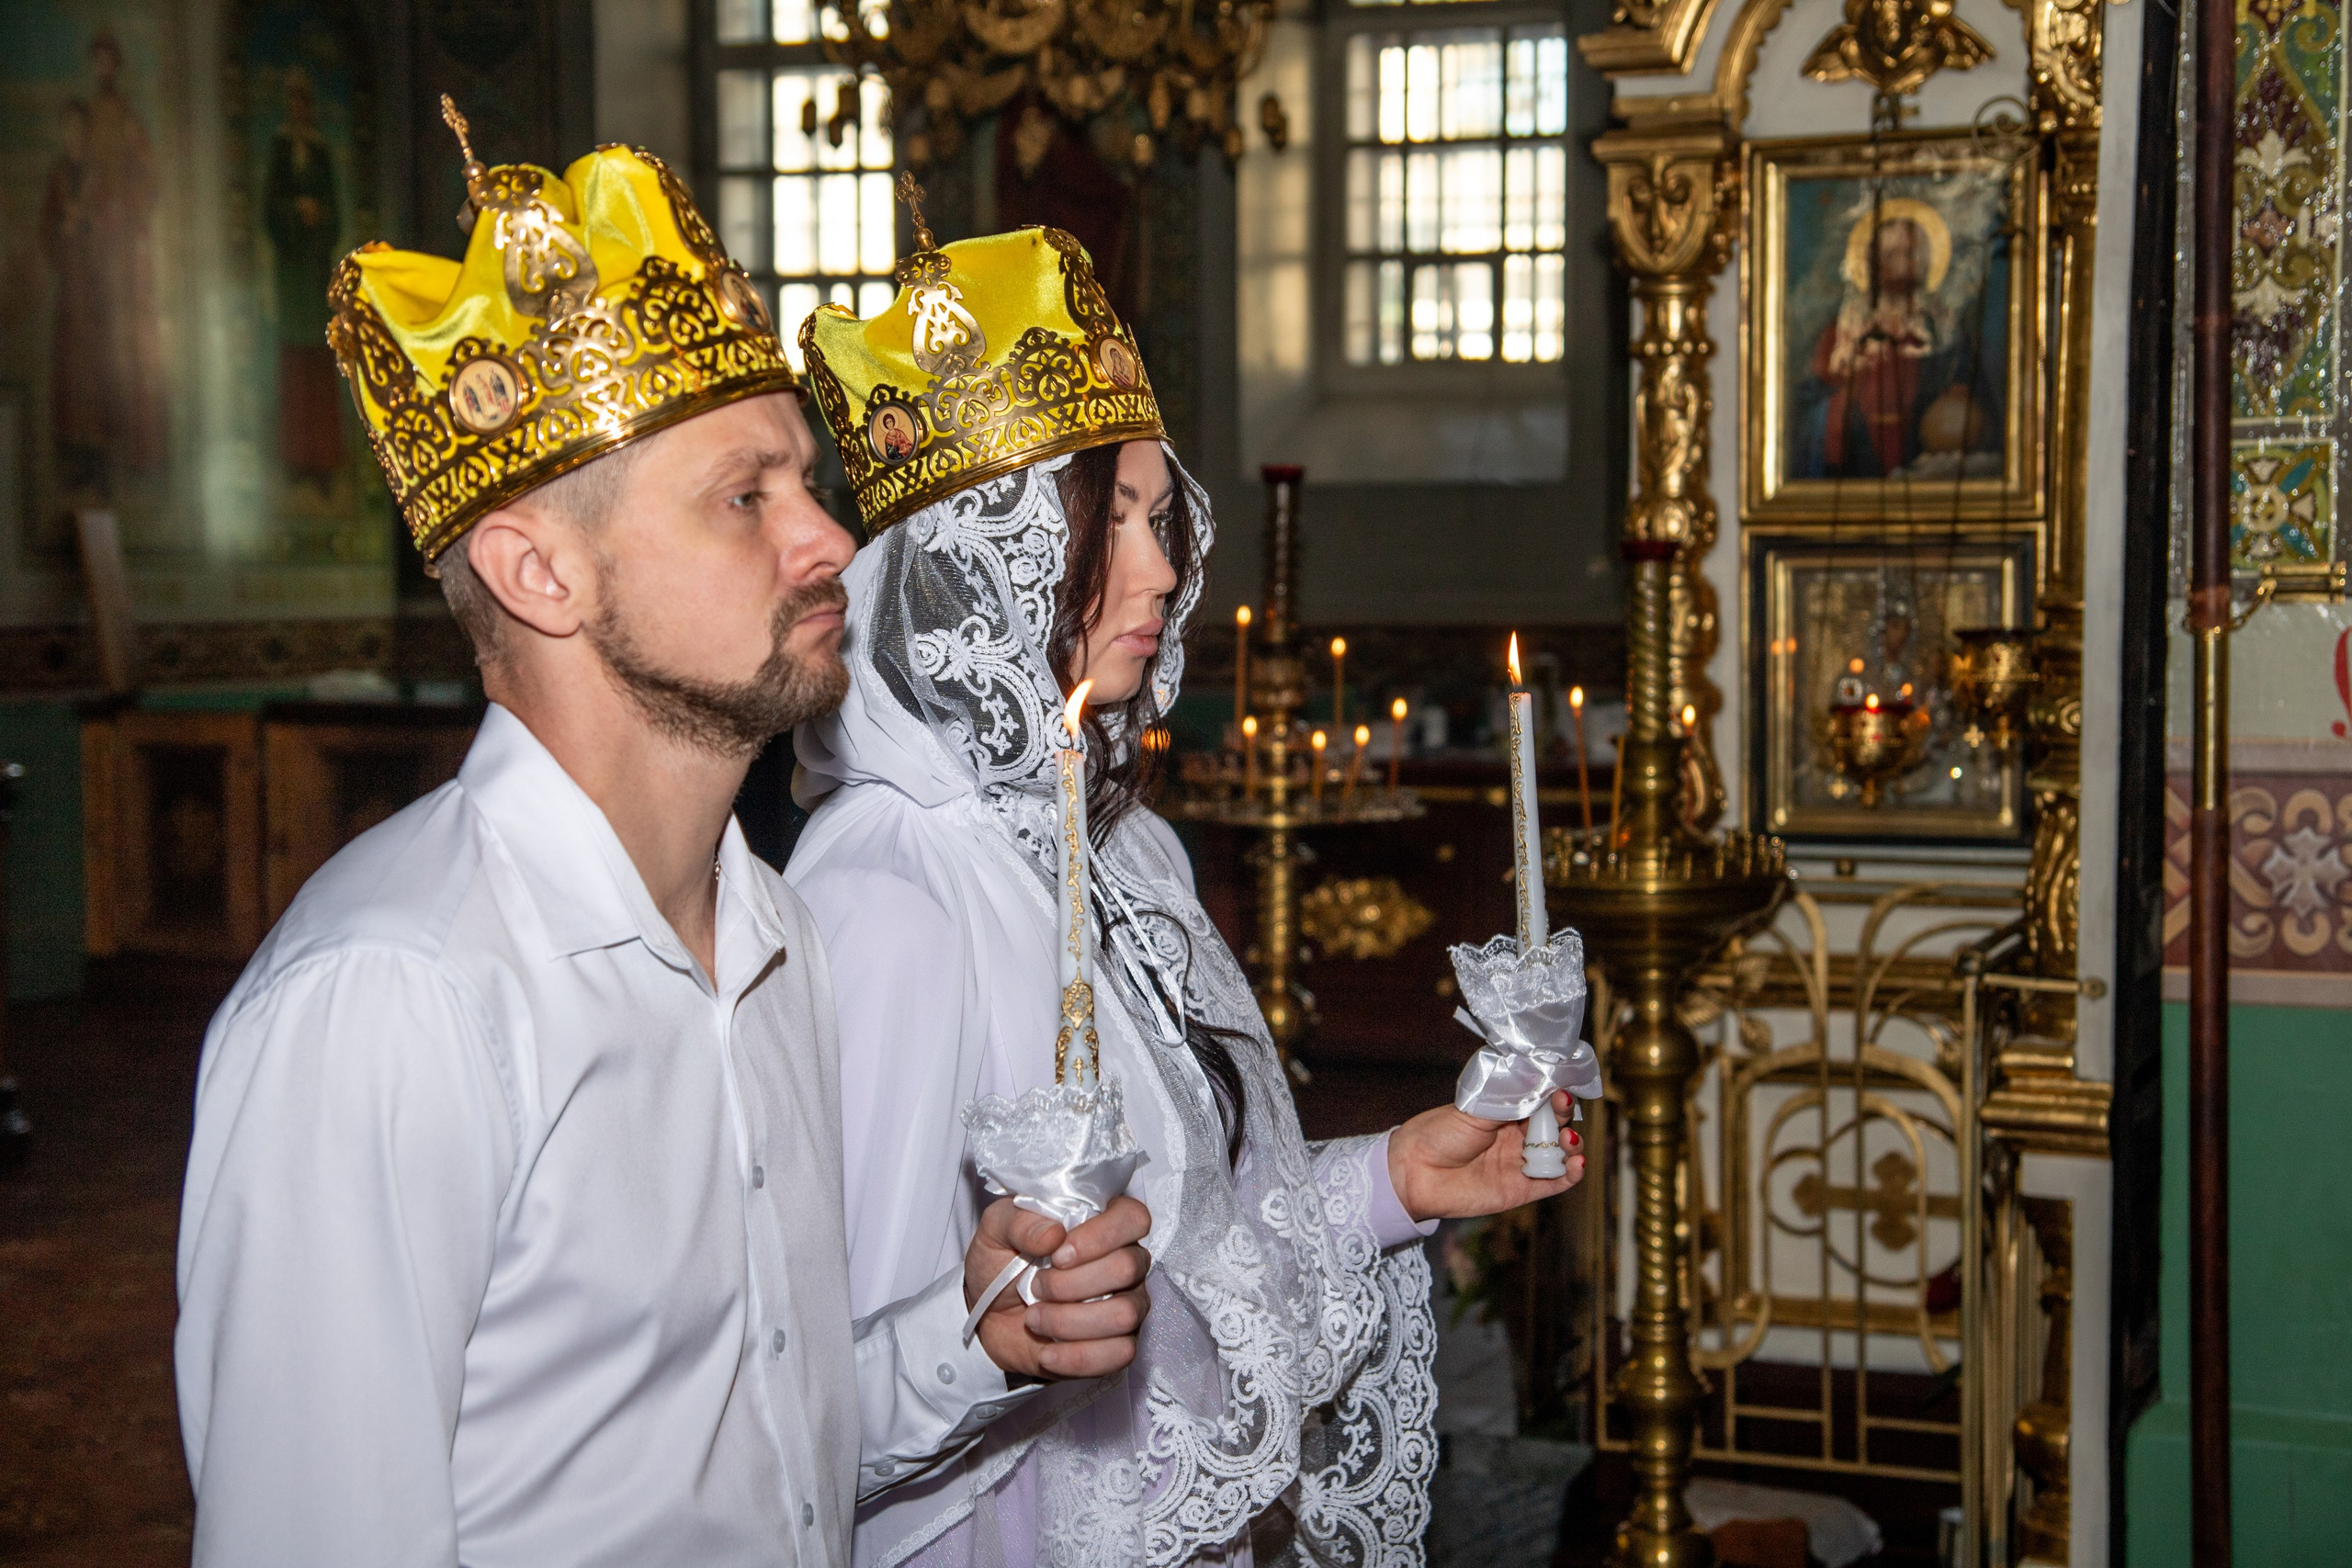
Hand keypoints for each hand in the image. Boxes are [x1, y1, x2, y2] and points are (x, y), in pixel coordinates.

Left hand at [964, 1194, 1152, 1380]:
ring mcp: (1127, 1305)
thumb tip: (1053, 1233)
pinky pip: (1119, 1354)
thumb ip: (1020, 1222)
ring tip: (1034, 1319)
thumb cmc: (1000, 1264)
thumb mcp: (996, 1230)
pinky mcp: (1119, 1345)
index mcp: (1103, 1224)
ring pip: (1125, 1314)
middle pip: (1128, 1268)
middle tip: (1036, 1286)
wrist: (988, 1318)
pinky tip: (1046, 1353)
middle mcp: (1125, 1262)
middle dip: (1071, 1283)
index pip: (1133, 1217)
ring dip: (1069, 1321)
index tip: (1059, 1254)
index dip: (1101, 1235)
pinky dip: (1077, 1357)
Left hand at [1388, 1091, 1585, 1221]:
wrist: (1415, 1172)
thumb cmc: (1439, 1134)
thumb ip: (1509, 1099)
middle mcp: (1517, 1136)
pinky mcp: (1522, 1189)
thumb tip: (1540, 1084)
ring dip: (1572, 1145)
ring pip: (1560, 1153)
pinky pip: (1555, 1183)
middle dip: (1563, 1115)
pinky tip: (1576, 1163)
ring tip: (1568, 1139)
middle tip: (1561, 1106)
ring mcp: (1521, 1163)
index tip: (1559, 1087)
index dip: (1554, 1093)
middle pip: (1554, 1125)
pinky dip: (1571, 1174)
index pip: (1541, 1100)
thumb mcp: (1476, 1108)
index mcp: (1506, 1112)